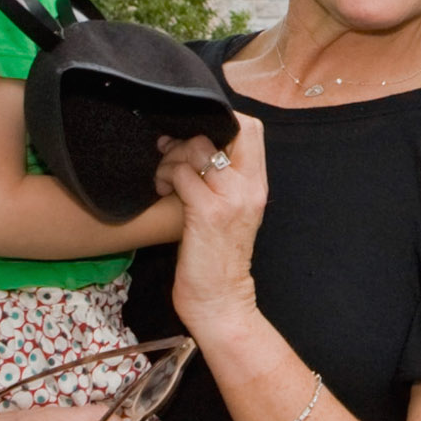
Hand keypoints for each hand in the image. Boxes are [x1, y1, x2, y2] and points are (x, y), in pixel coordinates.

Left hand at [165, 115, 268, 341]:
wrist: (219, 299)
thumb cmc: (217, 256)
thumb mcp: (231, 211)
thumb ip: (224, 179)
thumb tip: (197, 145)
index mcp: (258, 183)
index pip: (250, 127)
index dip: (220, 121)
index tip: (195, 139)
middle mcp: (250, 186)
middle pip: (230, 127)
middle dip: (193, 134)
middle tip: (173, 153)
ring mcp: (231, 198)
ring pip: (199, 147)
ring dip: (173, 157)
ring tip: (164, 177)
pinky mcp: (207, 212)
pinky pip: (182, 174)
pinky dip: (166, 176)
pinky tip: (161, 191)